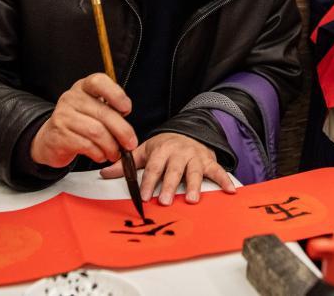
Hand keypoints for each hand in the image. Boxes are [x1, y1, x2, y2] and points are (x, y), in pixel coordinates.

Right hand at [30, 73, 137, 168]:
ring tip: (115, 153)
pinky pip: (86, 145)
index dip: (116, 95)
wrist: (51, 139)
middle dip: (122, 131)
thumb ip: (111, 111)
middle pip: (103, 113)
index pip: (99, 82)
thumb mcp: (94, 109)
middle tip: (130, 143)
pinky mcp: (59, 135)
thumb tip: (128, 129)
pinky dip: (99, 153)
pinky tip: (101, 155)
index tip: (127, 109)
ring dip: (111, 146)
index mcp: (84, 87)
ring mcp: (63, 116)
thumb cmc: (79, 122)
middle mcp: (71, 98)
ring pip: (96, 131)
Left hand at [101, 132, 236, 204]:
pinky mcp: (209, 160)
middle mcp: (179, 152)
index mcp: (162, 149)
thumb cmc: (165, 146)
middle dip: (169, 186)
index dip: (149, 181)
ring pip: (195, 171)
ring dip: (194, 186)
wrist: (189, 131)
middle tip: (164, 201)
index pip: (154, 167)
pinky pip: (218, 170)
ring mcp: (196, 156)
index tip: (145, 196)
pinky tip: (230, 191)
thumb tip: (104, 173)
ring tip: (191, 200)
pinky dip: (225, 180)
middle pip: (173, 170)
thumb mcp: (145, 150)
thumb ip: (127, 163)